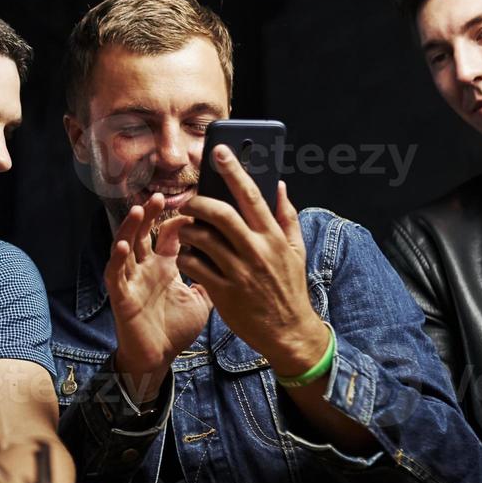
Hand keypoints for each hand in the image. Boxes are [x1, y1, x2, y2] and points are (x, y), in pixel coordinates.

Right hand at [107, 193, 211, 404]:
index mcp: (164, 267)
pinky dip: (117, 259)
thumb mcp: (202, 299)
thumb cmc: (176, 329)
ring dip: (130, 228)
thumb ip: (212, 276)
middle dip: (150, 214)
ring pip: (126, 247)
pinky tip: (123, 245)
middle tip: (159, 197)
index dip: (176, 220)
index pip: (168, 235)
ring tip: (138, 210)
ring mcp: (131, 280)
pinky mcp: (120, 295)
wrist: (158, 358)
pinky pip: (115, 273)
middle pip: (144, 234)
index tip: (189, 205)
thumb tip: (233, 257)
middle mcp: (146, 268)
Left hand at [178, 145, 328, 374]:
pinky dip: (185, 256)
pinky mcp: (223, 292)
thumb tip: (280, 185)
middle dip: (198, 201)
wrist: (288, 332)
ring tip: (186, 230)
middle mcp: (256, 250)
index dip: (233, 170)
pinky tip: (186, 256)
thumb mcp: (296, 250)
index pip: (251, 195)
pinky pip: (195, 266)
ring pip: (203, 238)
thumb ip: (287, 216)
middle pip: (220, 213)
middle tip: (189, 201)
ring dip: (188, 229)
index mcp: (273, 236)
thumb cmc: (289, 287)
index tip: (219, 150)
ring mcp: (239, 272)